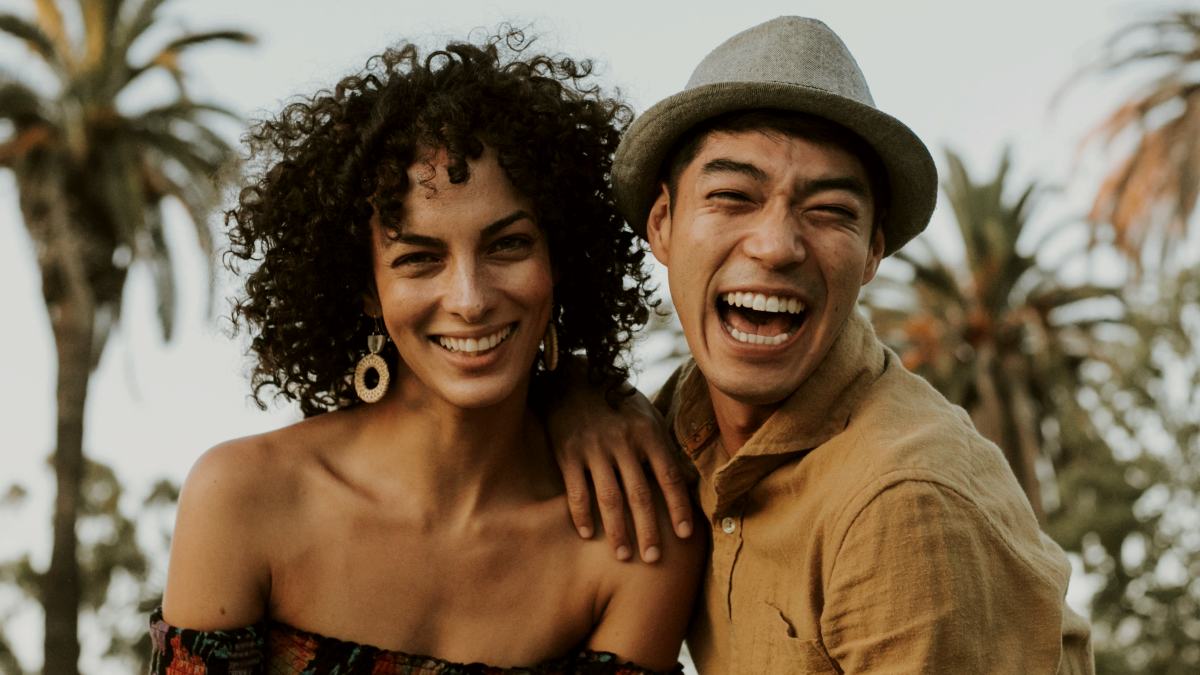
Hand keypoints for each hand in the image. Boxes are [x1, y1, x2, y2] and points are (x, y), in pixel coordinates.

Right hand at [546, 375, 693, 562]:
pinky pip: (577, 491)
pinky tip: (589, 535)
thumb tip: (689, 483)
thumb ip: (663, 448)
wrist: (573, 379)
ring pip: (609, 498)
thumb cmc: (618, 405)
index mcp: (648, 434)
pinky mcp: (567, 452)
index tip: (685, 535)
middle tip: (654, 558)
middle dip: (649, 530)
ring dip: (617, 531)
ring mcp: (594, 448)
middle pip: (640, 494)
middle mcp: (623, 442)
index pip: (669, 477)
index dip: (679, 508)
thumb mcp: (647, 417)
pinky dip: (583, 516)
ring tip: (623, 556)